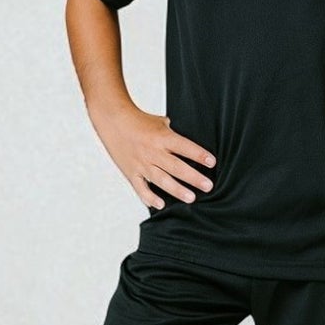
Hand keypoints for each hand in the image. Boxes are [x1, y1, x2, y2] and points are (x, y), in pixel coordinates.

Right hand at [92, 104, 216, 210]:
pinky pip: (141, 188)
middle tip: (208, 186)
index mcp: (162, 137)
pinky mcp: (131, 172)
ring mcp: (141, 163)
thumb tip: (188, 145)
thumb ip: (174, 135)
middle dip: (193, 177)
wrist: (112, 119)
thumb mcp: (160, 122)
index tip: (212, 162)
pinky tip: (160, 204)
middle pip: (176, 166)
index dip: (199, 154)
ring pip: (161, 179)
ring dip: (177, 190)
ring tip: (191, 198)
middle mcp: (152, 151)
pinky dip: (149, 197)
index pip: (184, 147)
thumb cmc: (138, 120)